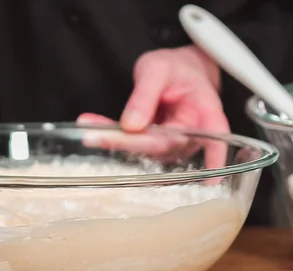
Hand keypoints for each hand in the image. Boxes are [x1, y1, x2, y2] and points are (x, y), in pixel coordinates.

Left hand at [77, 46, 228, 169]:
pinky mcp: (156, 146)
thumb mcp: (159, 70)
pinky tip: (90, 125)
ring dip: (112, 138)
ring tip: (86, 124)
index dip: (183, 154)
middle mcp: (192, 137)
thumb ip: (146, 95)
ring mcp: (173, 145)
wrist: (177, 71)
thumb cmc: (176, 69)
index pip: (193, 138)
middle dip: (124, 142)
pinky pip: (133, 143)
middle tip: (93, 134)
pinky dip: (110, 134)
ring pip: (142, 148)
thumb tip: (131, 126)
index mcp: (206, 116)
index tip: (196, 179)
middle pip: (158, 147)